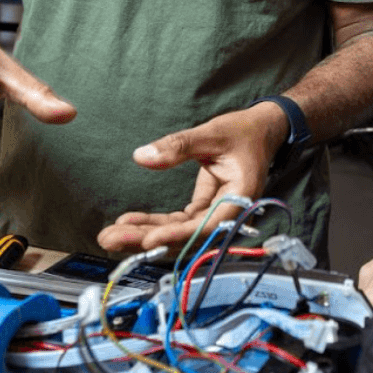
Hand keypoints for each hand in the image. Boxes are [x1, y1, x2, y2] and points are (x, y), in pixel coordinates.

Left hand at [96, 102, 287, 253]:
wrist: (262, 132)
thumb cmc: (244, 132)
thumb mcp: (211, 133)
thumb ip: (179, 145)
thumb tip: (142, 156)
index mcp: (240, 197)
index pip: (206, 226)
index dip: (177, 236)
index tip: (148, 240)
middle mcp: (229, 213)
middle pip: (186, 236)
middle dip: (147, 239)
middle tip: (110, 240)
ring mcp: (216, 214)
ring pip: (178, 233)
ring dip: (145, 235)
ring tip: (110, 236)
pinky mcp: (205, 209)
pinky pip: (177, 222)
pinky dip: (154, 223)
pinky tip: (129, 222)